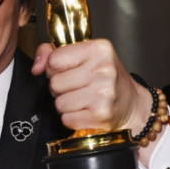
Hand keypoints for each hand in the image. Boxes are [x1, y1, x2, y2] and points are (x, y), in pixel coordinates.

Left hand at [30, 39, 151, 135]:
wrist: (133, 105)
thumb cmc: (105, 79)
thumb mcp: (84, 57)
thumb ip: (52, 53)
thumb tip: (36, 68)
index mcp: (99, 49)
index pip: (55, 59)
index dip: (54, 68)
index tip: (68, 71)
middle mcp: (103, 69)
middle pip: (55, 83)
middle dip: (60, 88)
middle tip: (77, 87)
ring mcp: (103, 93)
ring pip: (59, 103)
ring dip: (66, 104)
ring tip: (82, 99)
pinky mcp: (101, 115)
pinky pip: (67, 119)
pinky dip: (72, 118)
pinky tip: (86, 111)